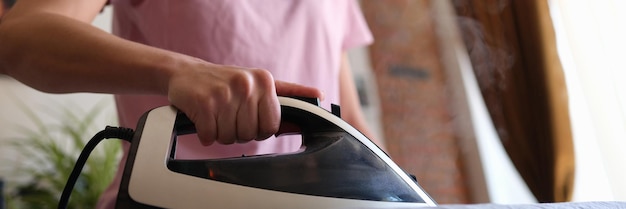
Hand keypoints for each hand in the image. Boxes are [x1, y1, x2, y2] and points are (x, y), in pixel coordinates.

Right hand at [166, 60, 321, 144]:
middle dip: (238, 132)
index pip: (272, 125)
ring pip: (230, 138)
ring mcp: (224, 93)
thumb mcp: (258, 82)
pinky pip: (210, 137)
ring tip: (216, 115)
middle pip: (250, 134)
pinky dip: (205, 134)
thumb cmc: (224, 81)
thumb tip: (318, 95)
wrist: (185, 73)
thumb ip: (287, 93)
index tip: (249, 119)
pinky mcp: (203, 103)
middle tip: (228, 115)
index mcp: (264, 80)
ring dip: (220, 134)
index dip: (260, 130)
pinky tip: (203, 118)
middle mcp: (246, 84)